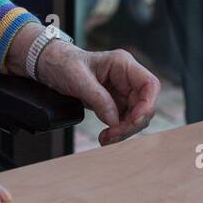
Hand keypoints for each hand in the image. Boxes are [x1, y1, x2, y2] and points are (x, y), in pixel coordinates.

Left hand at [36, 40, 159, 144]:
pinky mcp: (116, 103)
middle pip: (144, 106)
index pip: (150, 85)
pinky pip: (124, 121)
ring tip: (105, 139)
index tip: (133, 122)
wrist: (52, 66)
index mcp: (122, 64)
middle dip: (131, 125)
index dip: (147, 105)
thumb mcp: (78, 79)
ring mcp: (123, 91)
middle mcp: (127, 78)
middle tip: (112, 136)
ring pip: (136, 117)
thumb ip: (98, 98)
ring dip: (124, 131)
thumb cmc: (64, 64)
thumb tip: (115, 121)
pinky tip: (105, 137)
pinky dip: (117, 132)